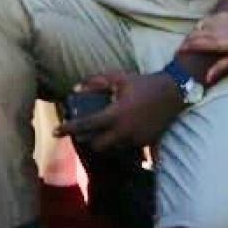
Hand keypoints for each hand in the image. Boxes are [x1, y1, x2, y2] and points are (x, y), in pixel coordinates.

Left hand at [55, 71, 181, 152]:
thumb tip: (74, 88)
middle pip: (98, 146)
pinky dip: (121, 144)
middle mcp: (124, 131)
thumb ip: (95, 83)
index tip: (55, 131)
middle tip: (80, 132)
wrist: (173, 92)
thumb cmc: (143, 83)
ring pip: (113, 149)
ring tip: (99, 131)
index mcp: (115, 115)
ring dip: (104, 142)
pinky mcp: (147, 142)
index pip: (86, 125)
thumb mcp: (117, 78)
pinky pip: (130, 149)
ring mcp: (136, 139)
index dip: (69, 128)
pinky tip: (119, 137)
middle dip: (87, 141)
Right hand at [179, 12, 227, 84]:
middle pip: (194, 34)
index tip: (178, 52)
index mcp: (218, 42)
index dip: (184, 47)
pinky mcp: (223, 14)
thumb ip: (221, 67)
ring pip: (199, 26)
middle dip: (186, 41)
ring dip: (193, 33)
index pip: (195, 43)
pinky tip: (203, 29)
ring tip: (191, 40)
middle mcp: (215, 30)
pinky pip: (207, 19)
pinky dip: (202, 25)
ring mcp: (218, 20)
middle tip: (182, 48)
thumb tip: (207, 78)